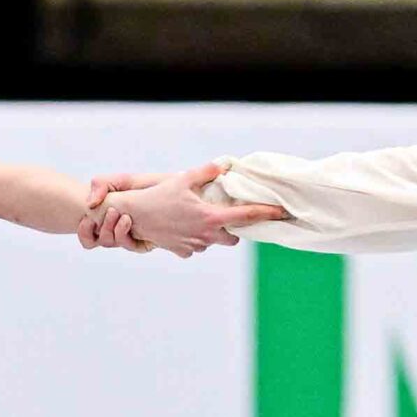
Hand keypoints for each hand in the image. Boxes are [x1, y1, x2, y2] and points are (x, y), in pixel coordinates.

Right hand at [78, 161, 287, 258]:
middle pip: (233, 237)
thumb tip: (224, 166)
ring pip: (213, 242)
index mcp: (211, 217)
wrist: (134, 217)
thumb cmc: (159, 197)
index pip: (246, 216)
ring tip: (198, 219)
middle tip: (225, 216)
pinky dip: (195, 238)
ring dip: (212, 233)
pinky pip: (196, 247)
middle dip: (233, 229)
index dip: (266, 213)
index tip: (281, 213)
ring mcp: (194, 245)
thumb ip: (206, 173)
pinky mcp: (183, 251)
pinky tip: (184, 227)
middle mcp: (206, 235)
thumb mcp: (183, 180)